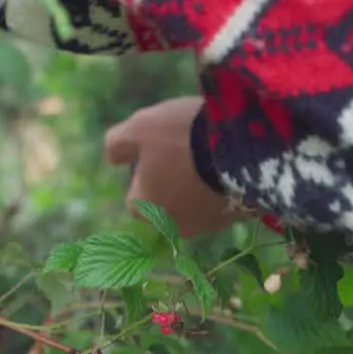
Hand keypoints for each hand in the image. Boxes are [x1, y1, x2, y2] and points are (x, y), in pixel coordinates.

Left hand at [104, 96, 242, 237]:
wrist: (238, 144)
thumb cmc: (180, 136)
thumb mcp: (138, 127)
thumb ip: (117, 144)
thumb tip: (114, 159)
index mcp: (145, 209)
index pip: (135, 196)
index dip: (143, 174)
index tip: (158, 152)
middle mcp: (173, 226)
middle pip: (166, 205)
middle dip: (171, 184)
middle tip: (185, 152)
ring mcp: (208, 226)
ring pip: (195, 207)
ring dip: (198, 188)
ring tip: (208, 157)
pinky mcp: (236, 219)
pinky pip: (223, 204)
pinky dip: (222, 190)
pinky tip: (228, 166)